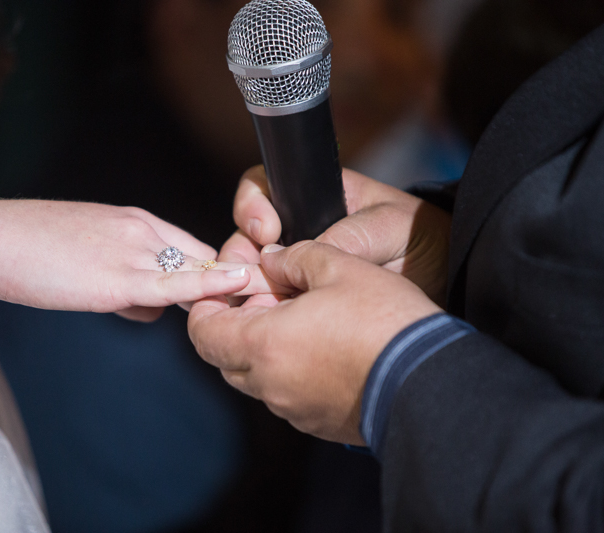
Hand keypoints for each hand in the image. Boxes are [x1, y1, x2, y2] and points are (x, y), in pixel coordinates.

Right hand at [0, 201, 264, 321]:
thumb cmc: (25, 249)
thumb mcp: (83, 258)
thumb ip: (123, 282)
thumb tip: (151, 309)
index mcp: (132, 220)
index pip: (189, 246)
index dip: (213, 271)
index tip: (231, 292)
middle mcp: (140, 229)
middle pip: (200, 256)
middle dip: (226, 282)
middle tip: (250, 304)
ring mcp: (131, 251)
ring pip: (194, 269)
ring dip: (221, 290)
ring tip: (243, 310)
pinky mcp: (116, 278)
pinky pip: (174, 282)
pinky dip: (209, 285)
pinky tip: (237, 288)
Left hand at [189, 241, 439, 444]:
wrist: (432, 382)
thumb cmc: (384, 320)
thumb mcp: (339, 266)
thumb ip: (294, 256)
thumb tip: (271, 259)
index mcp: (262, 344)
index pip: (202, 331)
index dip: (206, 305)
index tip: (230, 286)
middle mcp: (269, 384)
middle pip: (225, 356)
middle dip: (235, 324)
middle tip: (269, 296)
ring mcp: (292, 409)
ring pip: (256, 377)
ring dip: (263, 348)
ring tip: (301, 319)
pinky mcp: (317, 423)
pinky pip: (286, 395)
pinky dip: (289, 370)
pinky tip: (323, 347)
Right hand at [223, 165, 451, 304]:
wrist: (449, 282)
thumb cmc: (425, 239)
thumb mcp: (391, 226)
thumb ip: (348, 235)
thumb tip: (297, 257)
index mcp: (317, 200)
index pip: (265, 189)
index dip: (252, 206)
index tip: (266, 229)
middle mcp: (299, 234)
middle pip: (248, 239)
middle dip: (239, 256)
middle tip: (245, 276)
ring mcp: (298, 271)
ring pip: (254, 277)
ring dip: (246, 290)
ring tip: (254, 307)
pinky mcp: (303, 306)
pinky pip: (272, 309)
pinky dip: (263, 318)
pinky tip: (266, 326)